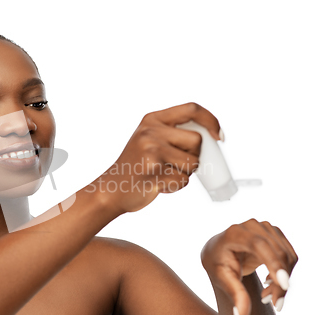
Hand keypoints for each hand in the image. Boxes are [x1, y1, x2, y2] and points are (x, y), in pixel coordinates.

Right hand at [89, 102, 221, 213]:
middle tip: (177, 164)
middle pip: (197, 140)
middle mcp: (151, 132)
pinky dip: (176, 186)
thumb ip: (172, 132)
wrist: (112, 189)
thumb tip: (211, 135)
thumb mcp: (148, 138)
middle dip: (194, 156)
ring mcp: (151, 151)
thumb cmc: (135, 165)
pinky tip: (159, 184)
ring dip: (185, 173)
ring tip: (164, 174)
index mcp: (152, 120)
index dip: (211, 121)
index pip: (191, 109)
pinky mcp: (154, 171)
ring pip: (193, 163)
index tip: (219, 136)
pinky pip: (183, 180)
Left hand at [201, 218, 297, 314]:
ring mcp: (265, 228)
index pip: (259, 245)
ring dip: (283, 280)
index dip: (273, 263)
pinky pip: (290, 256)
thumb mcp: (222, 279)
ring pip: (287, 256)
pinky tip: (270, 282)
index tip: (283, 285)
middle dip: (279, 282)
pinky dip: (286, 273)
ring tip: (267, 295)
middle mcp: (252, 226)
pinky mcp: (275, 234)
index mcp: (234, 233)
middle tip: (273, 302)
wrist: (219, 251)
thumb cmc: (218, 263)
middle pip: (277, 253)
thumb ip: (234, 295)